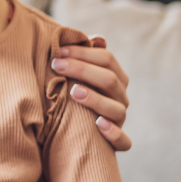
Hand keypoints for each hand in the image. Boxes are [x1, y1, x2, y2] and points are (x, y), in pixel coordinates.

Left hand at [50, 36, 132, 150]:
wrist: (75, 134)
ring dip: (96, 99)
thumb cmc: (75, 95)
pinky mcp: (117, 143)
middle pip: (110, 80)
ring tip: (74, 92)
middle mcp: (120, 98)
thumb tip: (98, 39)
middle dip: (83, 69)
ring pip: (117, 109)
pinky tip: (98, 125)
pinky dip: (114, 134)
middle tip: (56, 65)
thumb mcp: (80, 76)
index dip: (83, 53)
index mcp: (115, 78)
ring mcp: (120, 120)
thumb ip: (87, 57)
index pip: (107, 59)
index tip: (58, 51)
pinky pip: (124, 141)